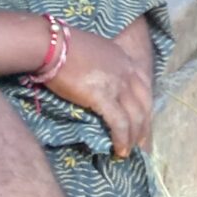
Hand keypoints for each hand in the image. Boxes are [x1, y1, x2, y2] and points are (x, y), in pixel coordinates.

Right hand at [44, 21, 155, 155]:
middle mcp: (126, 72)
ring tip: (128, 152)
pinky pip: (119, 123)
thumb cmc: (63, 46)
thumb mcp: (93, 51)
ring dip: (134, 137)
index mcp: (124, 59)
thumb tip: (98, 81)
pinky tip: (119, 151)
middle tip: (141, 144)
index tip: (143, 121)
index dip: (145, 107)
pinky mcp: (103, 96)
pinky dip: (122, 139)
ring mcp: (117, 84)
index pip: (144, 87)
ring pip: (135, 116)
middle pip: (145, 104)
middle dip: (144, 127)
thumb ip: (102, 66)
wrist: (50, 44)